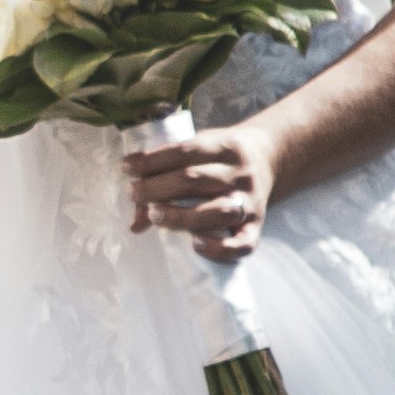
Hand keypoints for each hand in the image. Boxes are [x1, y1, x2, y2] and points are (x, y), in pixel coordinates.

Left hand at [121, 122, 275, 260]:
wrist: (268, 159)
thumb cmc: (217, 159)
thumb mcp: (197, 152)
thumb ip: (165, 175)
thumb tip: (133, 224)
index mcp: (225, 146)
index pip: (185, 150)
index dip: (152, 161)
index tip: (127, 168)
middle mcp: (240, 173)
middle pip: (196, 180)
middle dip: (157, 188)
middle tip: (134, 194)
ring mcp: (250, 201)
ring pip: (218, 212)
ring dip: (181, 217)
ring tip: (155, 216)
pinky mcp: (256, 226)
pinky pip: (244, 244)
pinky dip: (218, 248)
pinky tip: (194, 244)